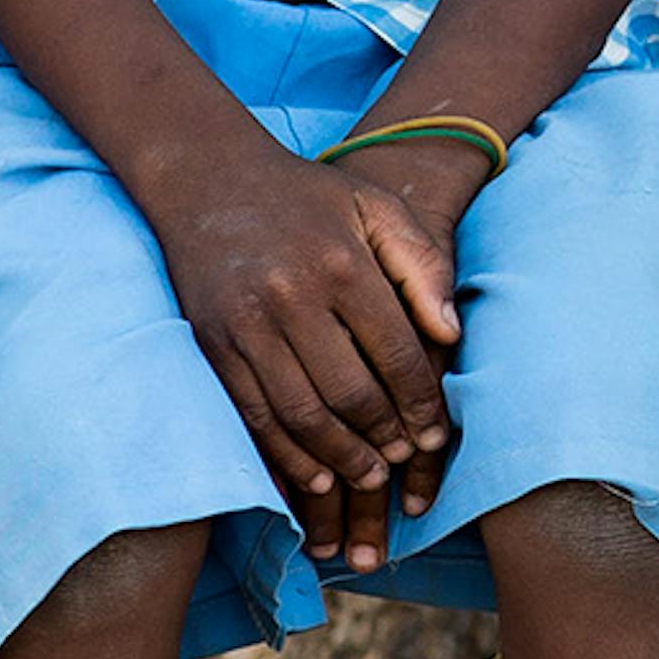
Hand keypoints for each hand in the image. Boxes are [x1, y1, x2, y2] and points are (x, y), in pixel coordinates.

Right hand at [154, 133, 468, 572]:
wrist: (208, 179)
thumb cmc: (309, 198)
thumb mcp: (376, 208)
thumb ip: (422, 265)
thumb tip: (451, 335)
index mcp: (342, 265)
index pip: (396, 354)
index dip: (421, 404)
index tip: (436, 436)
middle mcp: (291, 298)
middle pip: (349, 394)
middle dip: (384, 439)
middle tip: (404, 463)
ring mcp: (245, 325)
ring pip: (300, 415)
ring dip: (338, 459)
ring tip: (366, 479)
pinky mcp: (212, 345)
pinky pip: (251, 416)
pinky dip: (282, 457)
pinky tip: (309, 479)